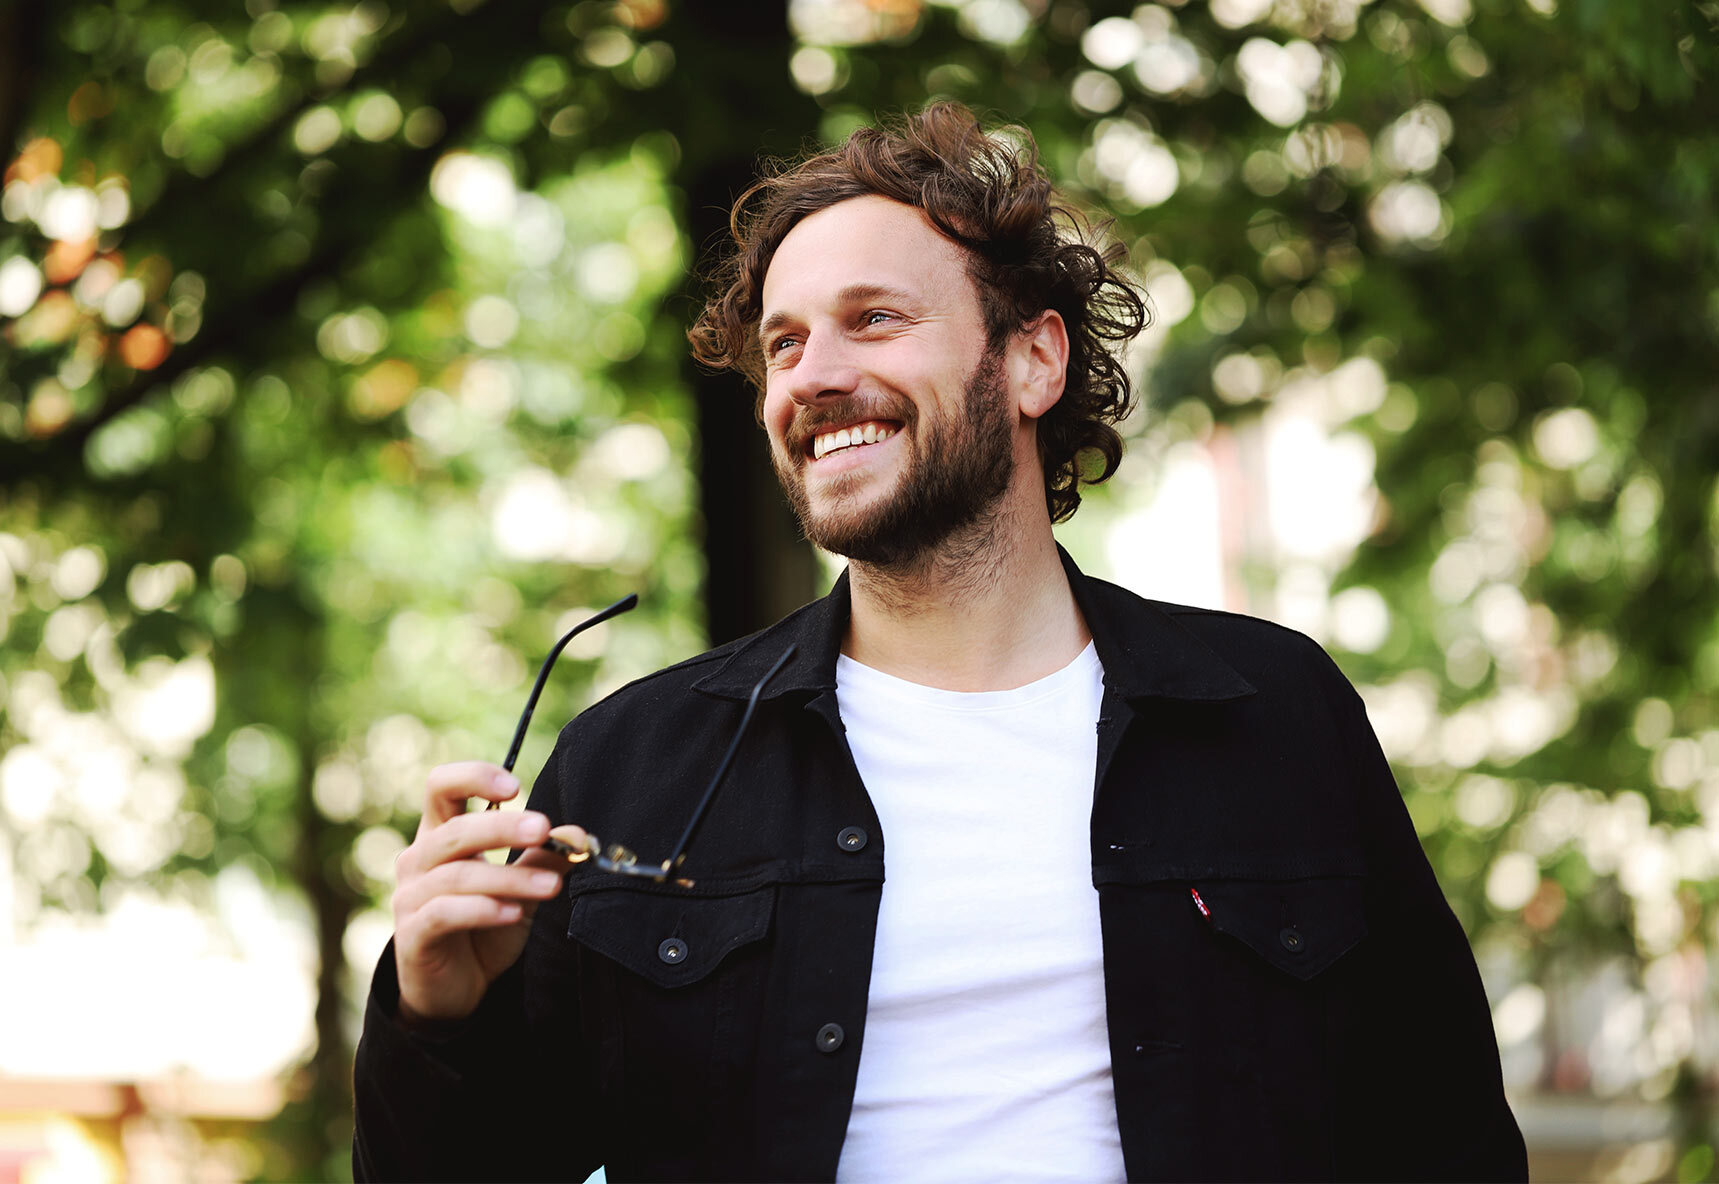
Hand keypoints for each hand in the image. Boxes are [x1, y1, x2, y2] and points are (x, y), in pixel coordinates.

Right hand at [390, 762, 585, 1023]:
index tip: (515, 786)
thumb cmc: (483, 926)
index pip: (441, 786)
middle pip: (455, 830)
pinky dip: (481, 910)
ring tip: (552, 886)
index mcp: (440, 835)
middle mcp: (418, 860)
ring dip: (509, 878)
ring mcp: (410, 897)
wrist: (455, 989)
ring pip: (457, 875)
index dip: (473, 777)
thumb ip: (543, 860)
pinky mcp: (412, 935)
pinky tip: (513, 913)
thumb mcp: (520, 889)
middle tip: (543, 830)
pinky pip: (443, 914)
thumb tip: (578, 834)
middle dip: (502, 828)